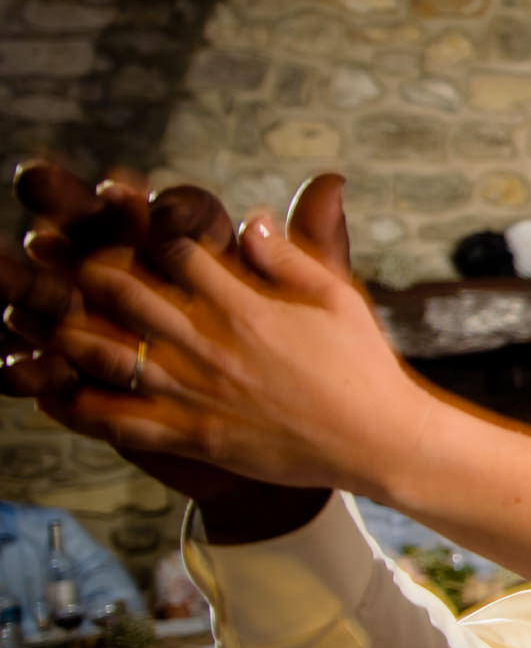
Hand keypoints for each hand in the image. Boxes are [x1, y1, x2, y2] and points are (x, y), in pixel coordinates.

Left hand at [49, 206, 426, 496]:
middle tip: (46, 252)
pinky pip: (119, 422)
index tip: (109, 207)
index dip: (135, 225)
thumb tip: (250, 217)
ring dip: (61, 332)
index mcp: (245, 306)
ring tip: (27, 313)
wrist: (377, 440)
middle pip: (125, 296)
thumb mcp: (339, 296)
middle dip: (82, 269)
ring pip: (108, 356)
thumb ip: (292, 254)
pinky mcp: (192, 435)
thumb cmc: (363, 364)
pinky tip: (48, 392)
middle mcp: (211, 345)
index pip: (174, 252)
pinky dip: (77, 407)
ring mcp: (196, 393)